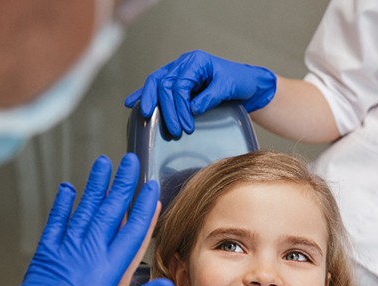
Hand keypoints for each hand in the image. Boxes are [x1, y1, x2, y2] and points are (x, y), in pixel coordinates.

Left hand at [0, 153, 175, 285]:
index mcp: (106, 274)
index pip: (132, 232)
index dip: (145, 208)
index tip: (153, 188)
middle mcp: (85, 256)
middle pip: (108, 212)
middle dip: (122, 185)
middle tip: (130, 162)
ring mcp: (62, 254)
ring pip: (83, 211)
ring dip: (95, 186)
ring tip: (103, 164)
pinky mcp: (45, 258)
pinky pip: (55, 224)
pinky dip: (62, 205)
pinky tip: (67, 190)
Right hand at [125, 50, 275, 137]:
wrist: (246, 83)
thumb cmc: (239, 82)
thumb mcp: (228, 87)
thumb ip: (210, 96)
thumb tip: (192, 108)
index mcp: (195, 62)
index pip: (179, 85)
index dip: (180, 108)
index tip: (187, 128)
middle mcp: (183, 64)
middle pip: (164, 85)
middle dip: (166, 110)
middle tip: (174, 132)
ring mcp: (178, 71)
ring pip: (156, 84)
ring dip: (150, 102)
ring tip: (145, 118)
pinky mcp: (176, 82)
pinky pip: (156, 87)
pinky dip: (143, 95)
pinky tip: (131, 104)